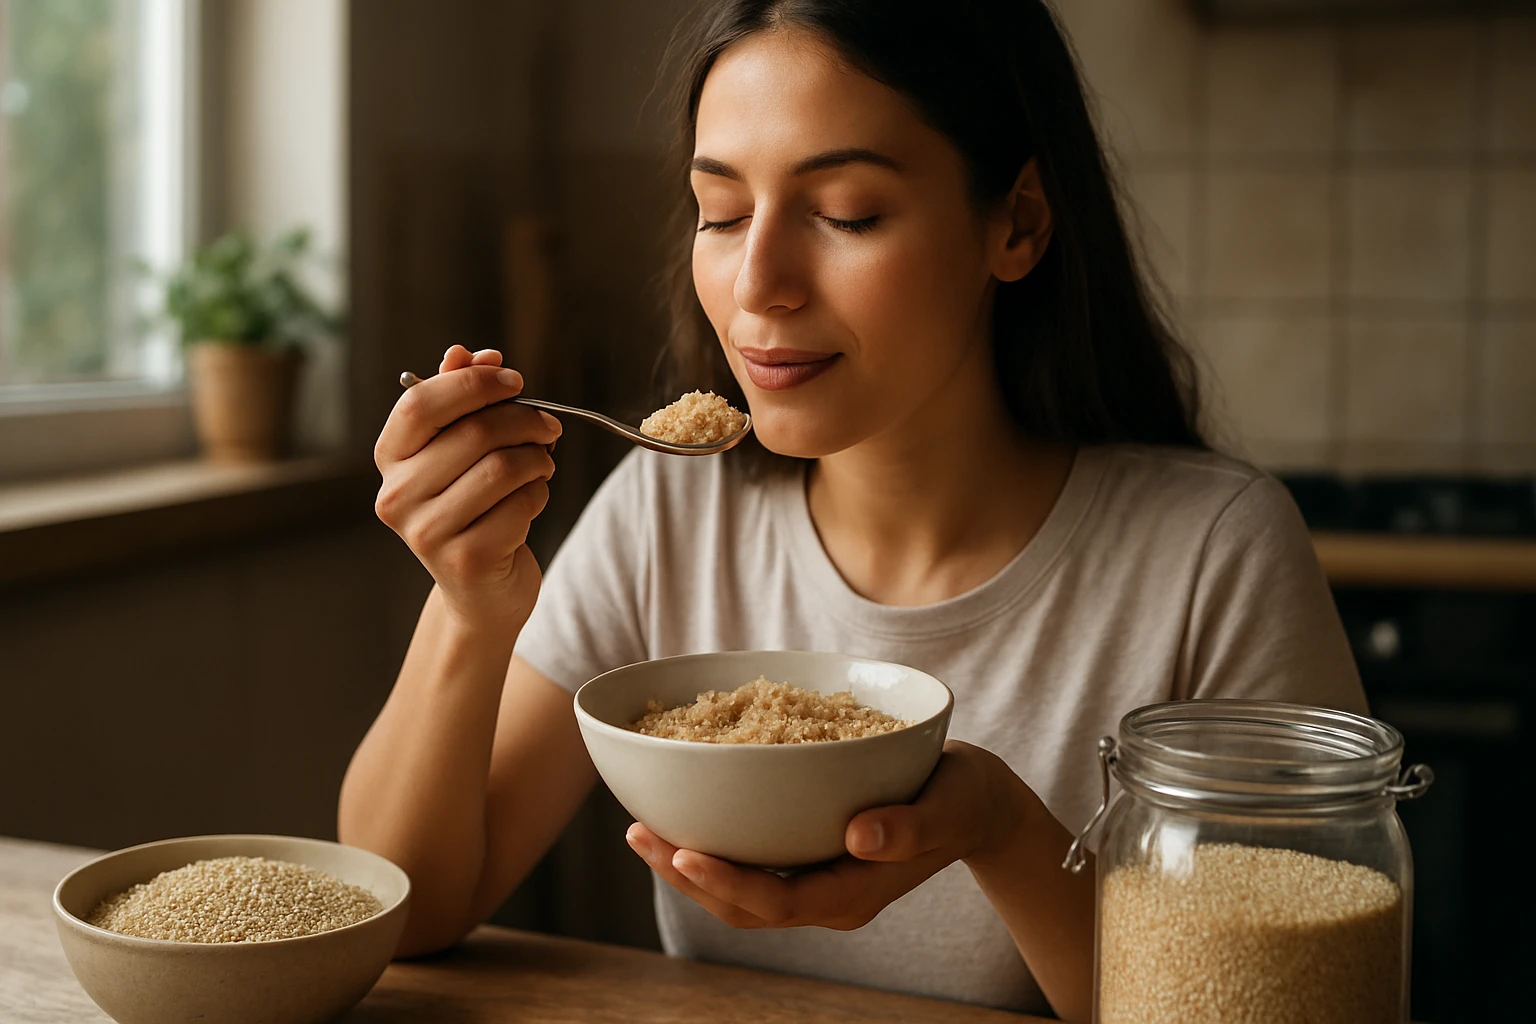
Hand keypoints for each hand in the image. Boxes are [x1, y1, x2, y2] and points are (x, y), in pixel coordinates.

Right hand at [374, 345, 561, 631]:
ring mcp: (427, 533)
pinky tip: (531, 502)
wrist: (481, 591)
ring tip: (541, 465)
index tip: (513, 380)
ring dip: (537, 460)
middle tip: (548, 427)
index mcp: (390, 459)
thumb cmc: (474, 507)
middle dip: (525, 420)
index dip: (473, 384)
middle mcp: (397, 497)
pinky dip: (539, 496)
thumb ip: (459, 398)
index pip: (420, 404)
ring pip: (503, 468)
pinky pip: (521, 505)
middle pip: (474, 433)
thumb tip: (466, 353)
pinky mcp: (466, 561)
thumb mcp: (461, 450)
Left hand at [625, 740, 1029, 929]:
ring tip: (642, 829)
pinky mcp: (810, 856)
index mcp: (853, 894)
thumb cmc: (964, 800)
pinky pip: (751, 863)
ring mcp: (816, 880)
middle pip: (742, 904)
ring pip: (738, 890)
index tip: (683, 850)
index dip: (725, 882)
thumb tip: (858, 835)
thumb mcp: (948, 807)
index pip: (776, 901)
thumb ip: (909, 827)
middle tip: (638, 834)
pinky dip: (714, 844)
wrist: (975, 803)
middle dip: (685, 874)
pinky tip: (685, 815)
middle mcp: (827, 896)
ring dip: (688, 864)